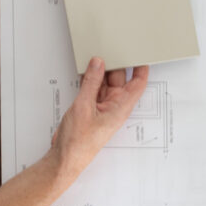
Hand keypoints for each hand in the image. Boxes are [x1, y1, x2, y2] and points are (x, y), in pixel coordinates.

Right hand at [51, 58, 149, 177]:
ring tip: (95, 55)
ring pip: (104, 83)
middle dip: (115, 64)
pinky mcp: (90, 108)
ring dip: (100, 72)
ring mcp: (102, 107)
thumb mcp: (84, 106)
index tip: (139, 52)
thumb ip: (91, 82)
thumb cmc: (79, 143)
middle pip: (120, 79)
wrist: (65, 158)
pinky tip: (85, 70)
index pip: (138, 83)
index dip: (141, 67)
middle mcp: (114, 106)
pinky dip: (90, 80)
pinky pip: (93, 89)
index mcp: (121, 107)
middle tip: (109, 47)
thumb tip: (97, 64)